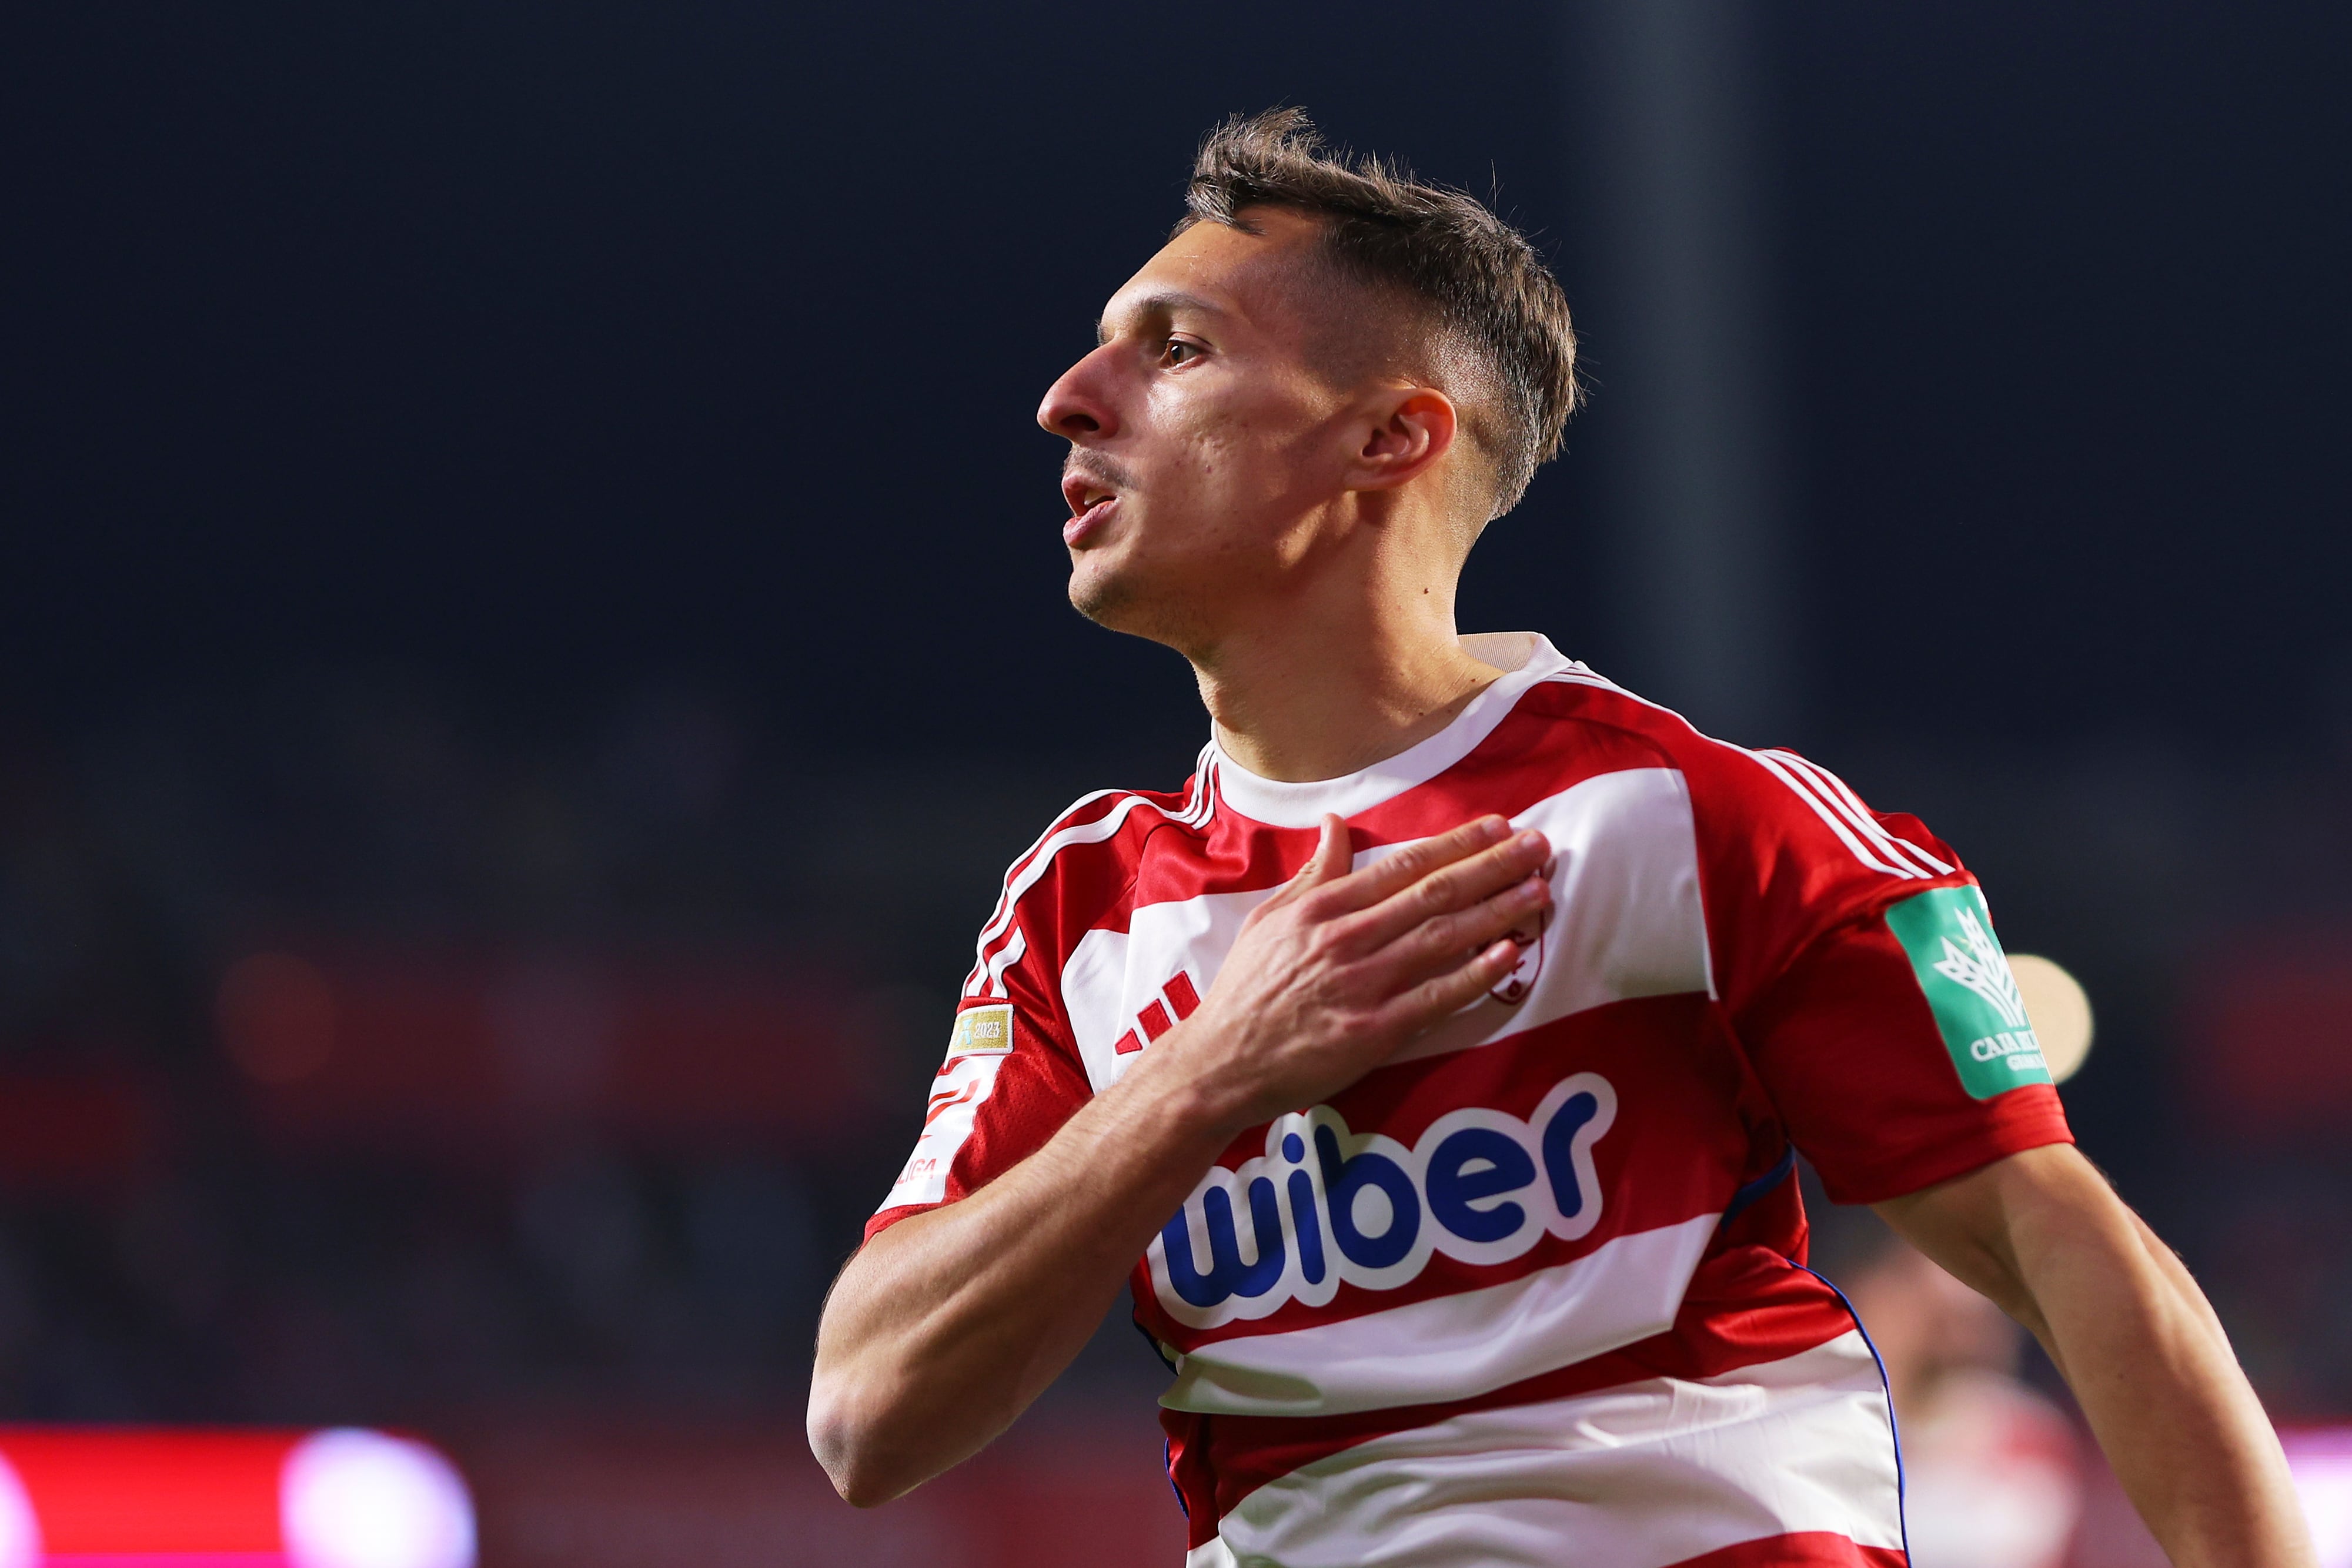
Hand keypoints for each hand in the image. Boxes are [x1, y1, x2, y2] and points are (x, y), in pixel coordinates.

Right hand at [1145, 812, 1551, 1135]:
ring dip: (1496, 913)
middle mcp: (1346, 939)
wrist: (1220, 1063)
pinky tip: (1508, 956)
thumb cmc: (1245, 991)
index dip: (1457, 845)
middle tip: (1539, 846)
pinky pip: (1434, 998)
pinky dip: (1474, 976)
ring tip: (1540, 892)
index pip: (1403, 865)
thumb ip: (1312, 872)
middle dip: (1492, 868)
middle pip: (1434, 894)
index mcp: (1322, 908)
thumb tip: (1338, 822)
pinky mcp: (1372, 1032)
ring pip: (1442, 939)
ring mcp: (1361, 985)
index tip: (1499, 826)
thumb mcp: (1267, 918)